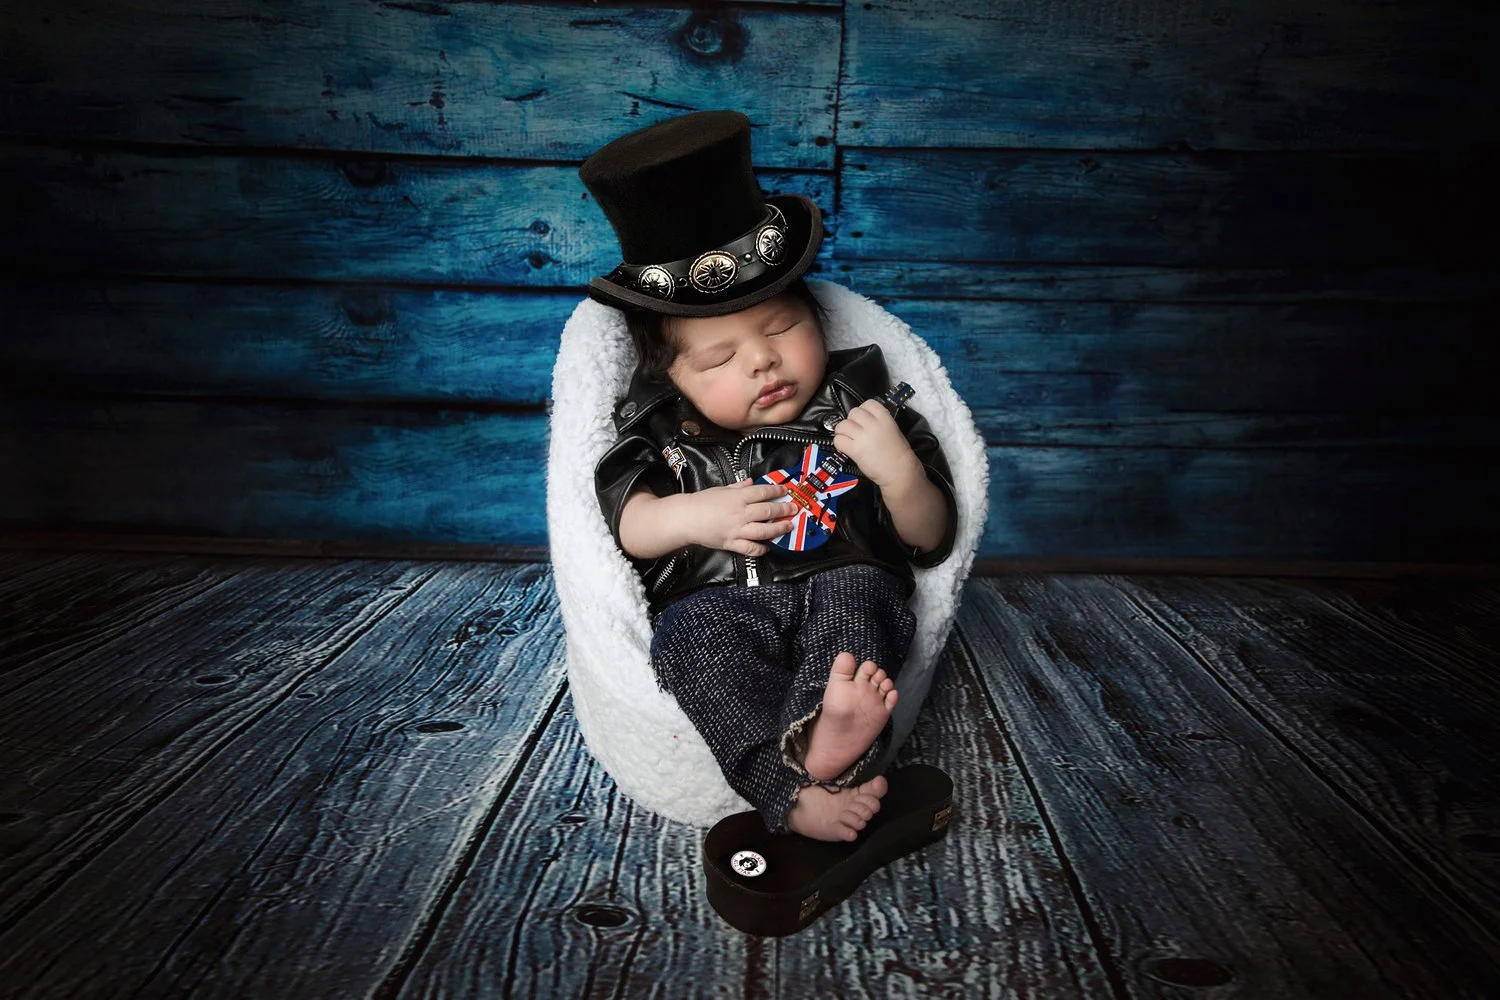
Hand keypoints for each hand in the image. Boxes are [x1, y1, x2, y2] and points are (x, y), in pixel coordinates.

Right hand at [683, 479, 797, 556]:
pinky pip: (750, 548)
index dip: (776, 491)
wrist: (685, 518)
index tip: (785, 491)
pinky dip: (761, 549)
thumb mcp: (721, 489)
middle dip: (783, 510)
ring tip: (788, 526)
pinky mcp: (731, 543)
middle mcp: (740, 513)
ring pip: (763, 530)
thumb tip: (751, 482)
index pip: (762, 492)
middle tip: (793, 509)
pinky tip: (768, 547)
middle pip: (767, 511)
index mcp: (737, 498)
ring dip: (779, 528)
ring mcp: (737, 530)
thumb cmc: (701, 502)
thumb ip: (738, 487)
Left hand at [832, 400, 922, 488]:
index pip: (868, 403)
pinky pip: (838, 440)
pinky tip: (846, 447)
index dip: (863, 410)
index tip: (863, 419)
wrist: (899, 470)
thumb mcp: (892, 429)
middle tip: (855, 431)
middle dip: (852, 421)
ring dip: (842, 432)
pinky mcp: (855, 449)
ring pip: (842, 425)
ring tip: (848, 438)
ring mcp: (863, 436)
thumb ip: (878, 422)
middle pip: (853, 412)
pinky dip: (839, 443)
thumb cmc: (897, 452)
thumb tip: (862, 420)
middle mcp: (873, 424)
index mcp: (885, 418)